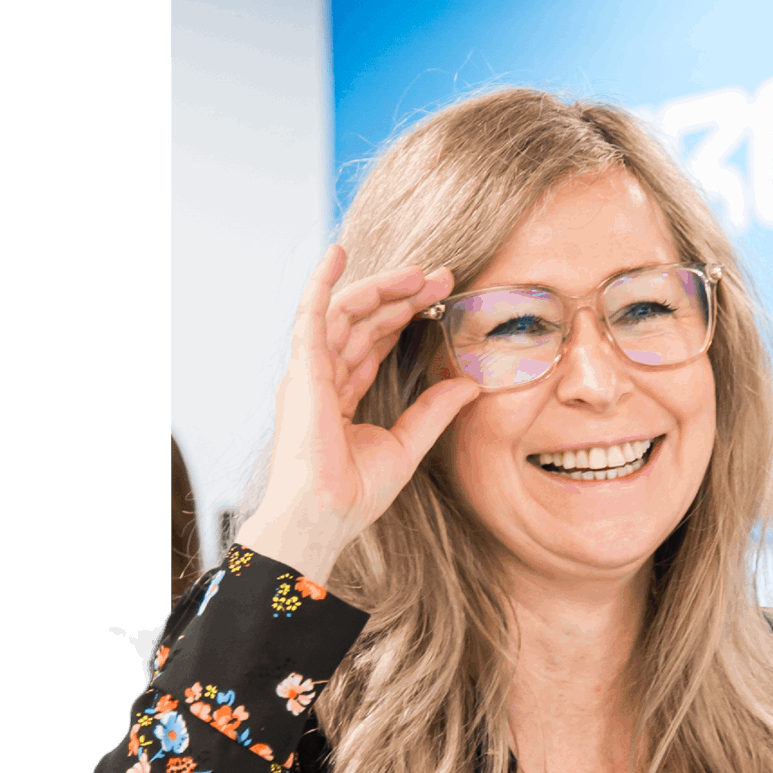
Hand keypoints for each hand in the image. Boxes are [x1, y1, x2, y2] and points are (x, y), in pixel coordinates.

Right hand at [235, 245, 479, 583]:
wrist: (324, 517)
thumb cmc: (354, 494)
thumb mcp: (408, 445)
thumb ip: (435, 411)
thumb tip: (470, 384)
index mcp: (342, 394)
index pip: (376, 342)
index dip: (407, 315)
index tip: (443, 297)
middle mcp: (323, 377)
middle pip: (365, 322)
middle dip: (403, 296)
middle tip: (443, 277)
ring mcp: (310, 372)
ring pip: (346, 313)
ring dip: (382, 288)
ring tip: (420, 273)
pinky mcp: (302, 371)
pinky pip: (310, 316)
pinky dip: (321, 283)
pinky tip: (338, 254)